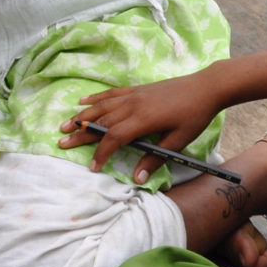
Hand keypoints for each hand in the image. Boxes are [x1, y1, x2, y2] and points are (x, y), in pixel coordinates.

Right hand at [58, 68, 225, 182]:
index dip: (101, 153)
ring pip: (102, 106)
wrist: (205, 88)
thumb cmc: (194, 116)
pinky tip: (83, 101)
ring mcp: (133, 94)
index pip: (114, 138)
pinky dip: (95, 98)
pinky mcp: (136, 89)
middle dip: (81, 133)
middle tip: (62, 142)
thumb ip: (156, 160)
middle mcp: (133, 105)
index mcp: (143, 119)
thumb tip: (138, 179)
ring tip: (65, 124)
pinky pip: (110, 94)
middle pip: (101, 121)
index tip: (92, 166)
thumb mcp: (178, 141)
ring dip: (82, 115)